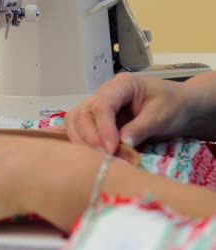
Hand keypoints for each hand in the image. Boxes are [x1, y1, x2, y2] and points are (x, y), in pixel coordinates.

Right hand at [53, 73, 195, 152]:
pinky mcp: (96, 121)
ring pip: (75, 121)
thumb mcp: (162, 116)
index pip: (102, 105)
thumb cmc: (173, 106)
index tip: (111, 149)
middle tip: (104, 157)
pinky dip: (76, 140)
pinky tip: (78, 153)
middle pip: (82, 113)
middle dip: (90, 137)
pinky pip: (78, 128)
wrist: (180, 108)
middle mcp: (104, 94)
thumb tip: (121, 144)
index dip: (103, 128)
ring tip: (97, 158)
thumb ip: (140, 128)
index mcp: (121, 85)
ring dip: (81, 141)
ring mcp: (97, 107)